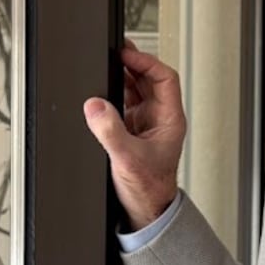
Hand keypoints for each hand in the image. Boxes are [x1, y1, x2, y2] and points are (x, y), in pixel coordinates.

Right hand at [82, 41, 186, 227]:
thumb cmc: (149, 189)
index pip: (165, 79)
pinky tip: (103, 93)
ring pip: (137, 91)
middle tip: (115, 53)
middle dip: (133, 64)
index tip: (127, 55)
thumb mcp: (127, 158)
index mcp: (170, 120)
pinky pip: (124, 105)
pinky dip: (113, 96)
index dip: (147, 63)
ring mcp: (146, 124)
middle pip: (149, 80)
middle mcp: (160, 118)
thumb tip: (95, 105)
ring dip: (123, 79)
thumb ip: (110, 131)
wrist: (145, 210)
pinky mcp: (132, 131)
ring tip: (107, 67)